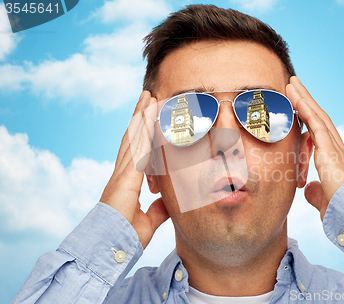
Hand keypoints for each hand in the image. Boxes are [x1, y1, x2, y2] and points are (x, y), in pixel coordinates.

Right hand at [100, 91, 169, 248]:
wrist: (110, 249)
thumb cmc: (124, 238)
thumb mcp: (149, 220)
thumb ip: (159, 209)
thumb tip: (170, 201)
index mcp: (127, 181)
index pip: (137, 150)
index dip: (143, 131)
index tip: (151, 115)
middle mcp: (122, 173)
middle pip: (133, 137)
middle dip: (141, 116)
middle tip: (149, 96)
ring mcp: (122, 174)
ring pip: (133, 138)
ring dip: (141, 116)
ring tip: (149, 96)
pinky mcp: (124, 178)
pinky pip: (135, 149)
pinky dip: (142, 131)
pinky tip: (147, 115)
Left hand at [286, 76, 343, 220]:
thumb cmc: (343, 214)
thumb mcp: (325, 200)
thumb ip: (316, 191)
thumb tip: (307, 188)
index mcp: (338, 161)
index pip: (321, 135)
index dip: (310, 119)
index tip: (300, 107)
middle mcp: (339, 150)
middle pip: (320, 119)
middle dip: (307, 102)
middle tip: (295, 85)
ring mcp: (337, 149)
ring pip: (318, 117)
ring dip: (304, 99)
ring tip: (292, 83)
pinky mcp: (331, 151)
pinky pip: (316, 124)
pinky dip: (305, 108)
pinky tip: (295, 96)